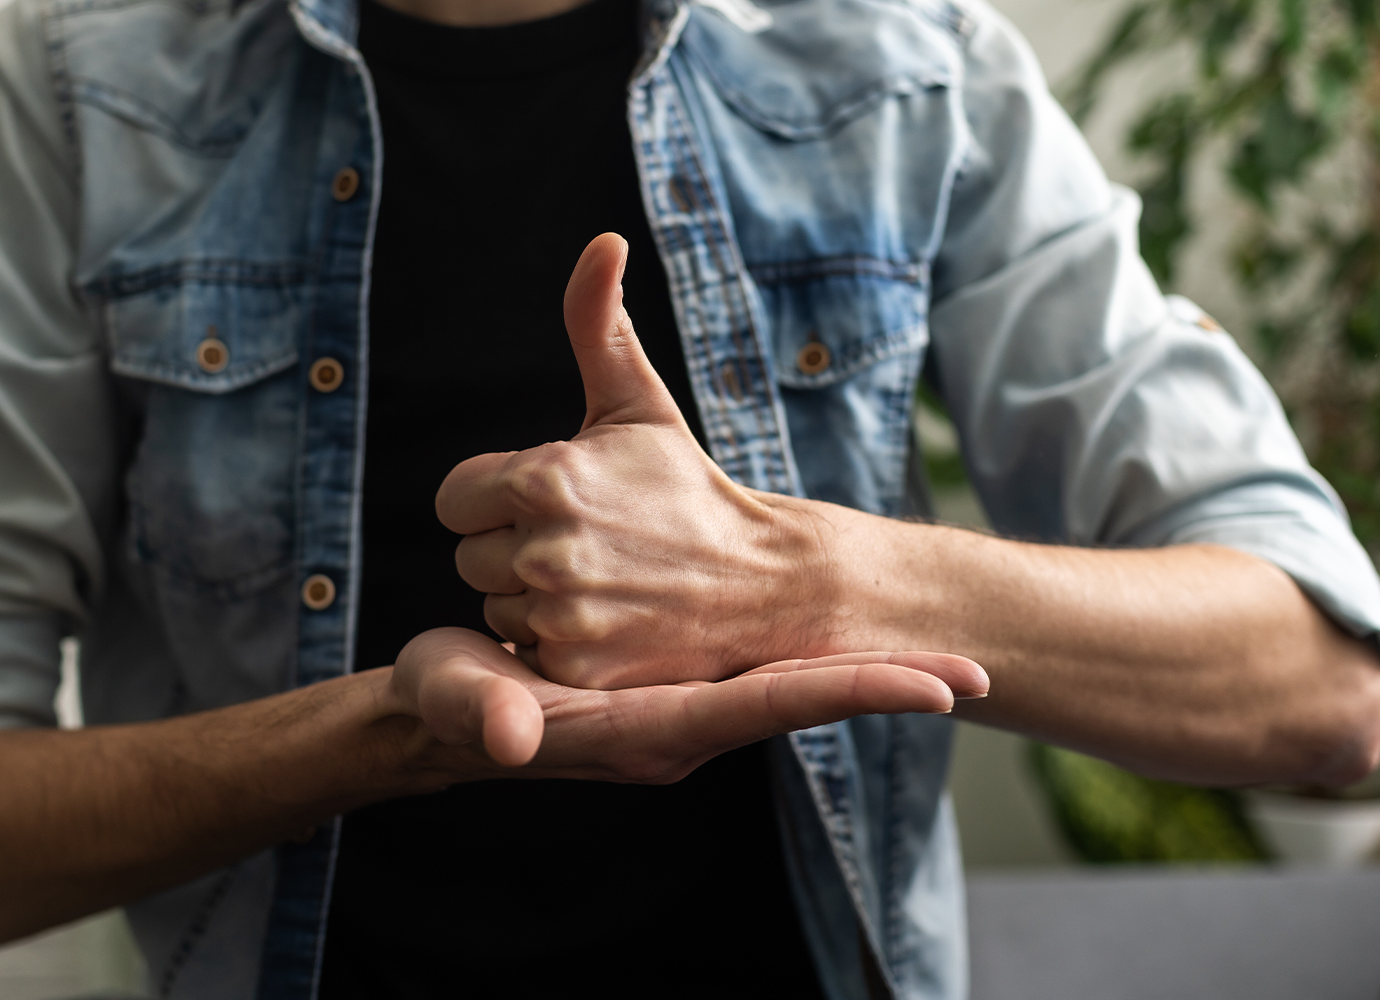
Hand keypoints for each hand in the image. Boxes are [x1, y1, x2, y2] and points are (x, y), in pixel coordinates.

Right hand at [389, 627, 988, 777]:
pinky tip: (846, 632)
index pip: (768, 709)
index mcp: (649, 728)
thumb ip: (485, 716)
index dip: (848, 693)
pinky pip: (762, 668)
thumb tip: (514, 736)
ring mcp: (684, 703)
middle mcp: (682, 723)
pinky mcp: (676, 678)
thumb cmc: (450, 705)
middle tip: (978, 670)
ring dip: (860, 668)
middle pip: (802, 698)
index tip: (933, 688)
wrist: (447, 709)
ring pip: (790, 683)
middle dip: (885, 686)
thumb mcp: (459, 701)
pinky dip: (813, 656)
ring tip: (943, 653)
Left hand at [438, 232, 844, 688]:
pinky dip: (554, 645)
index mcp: (547, 477)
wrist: (763, 582)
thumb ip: (598, 322)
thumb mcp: (637, 404)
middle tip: (586, 543)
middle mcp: (547, 549)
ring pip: (495, 606)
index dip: (493, 499)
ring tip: (600, 582)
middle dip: (512, 548)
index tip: (546, 501)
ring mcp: (563, 616)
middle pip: (469, 557)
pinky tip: (606, 623)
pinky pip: (522, 653)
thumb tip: (604, 241)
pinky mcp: (576, 669)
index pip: (454, 498)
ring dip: (532, 599)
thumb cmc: (686, 488)